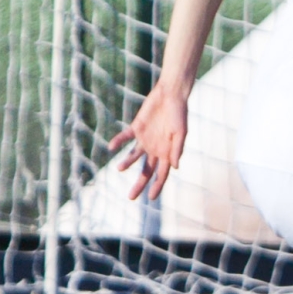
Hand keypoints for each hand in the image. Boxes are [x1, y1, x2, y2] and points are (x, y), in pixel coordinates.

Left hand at [109, 80, 188, 200]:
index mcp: (168, 152)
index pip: (162, 174)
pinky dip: (118, 142)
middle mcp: (156, 149)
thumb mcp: (181, 133)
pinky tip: (111, 147)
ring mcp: (145, 139)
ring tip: (120, 168)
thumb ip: (177, 149)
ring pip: (134, 156)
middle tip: (131, 197)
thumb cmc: (180, 114)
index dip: (157, 186)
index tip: (151, 198)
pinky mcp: (136, 128)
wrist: (170, 95)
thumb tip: (175, 167)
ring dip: (127, 162)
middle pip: (146, 170)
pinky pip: (125, 138)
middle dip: (140, 184)